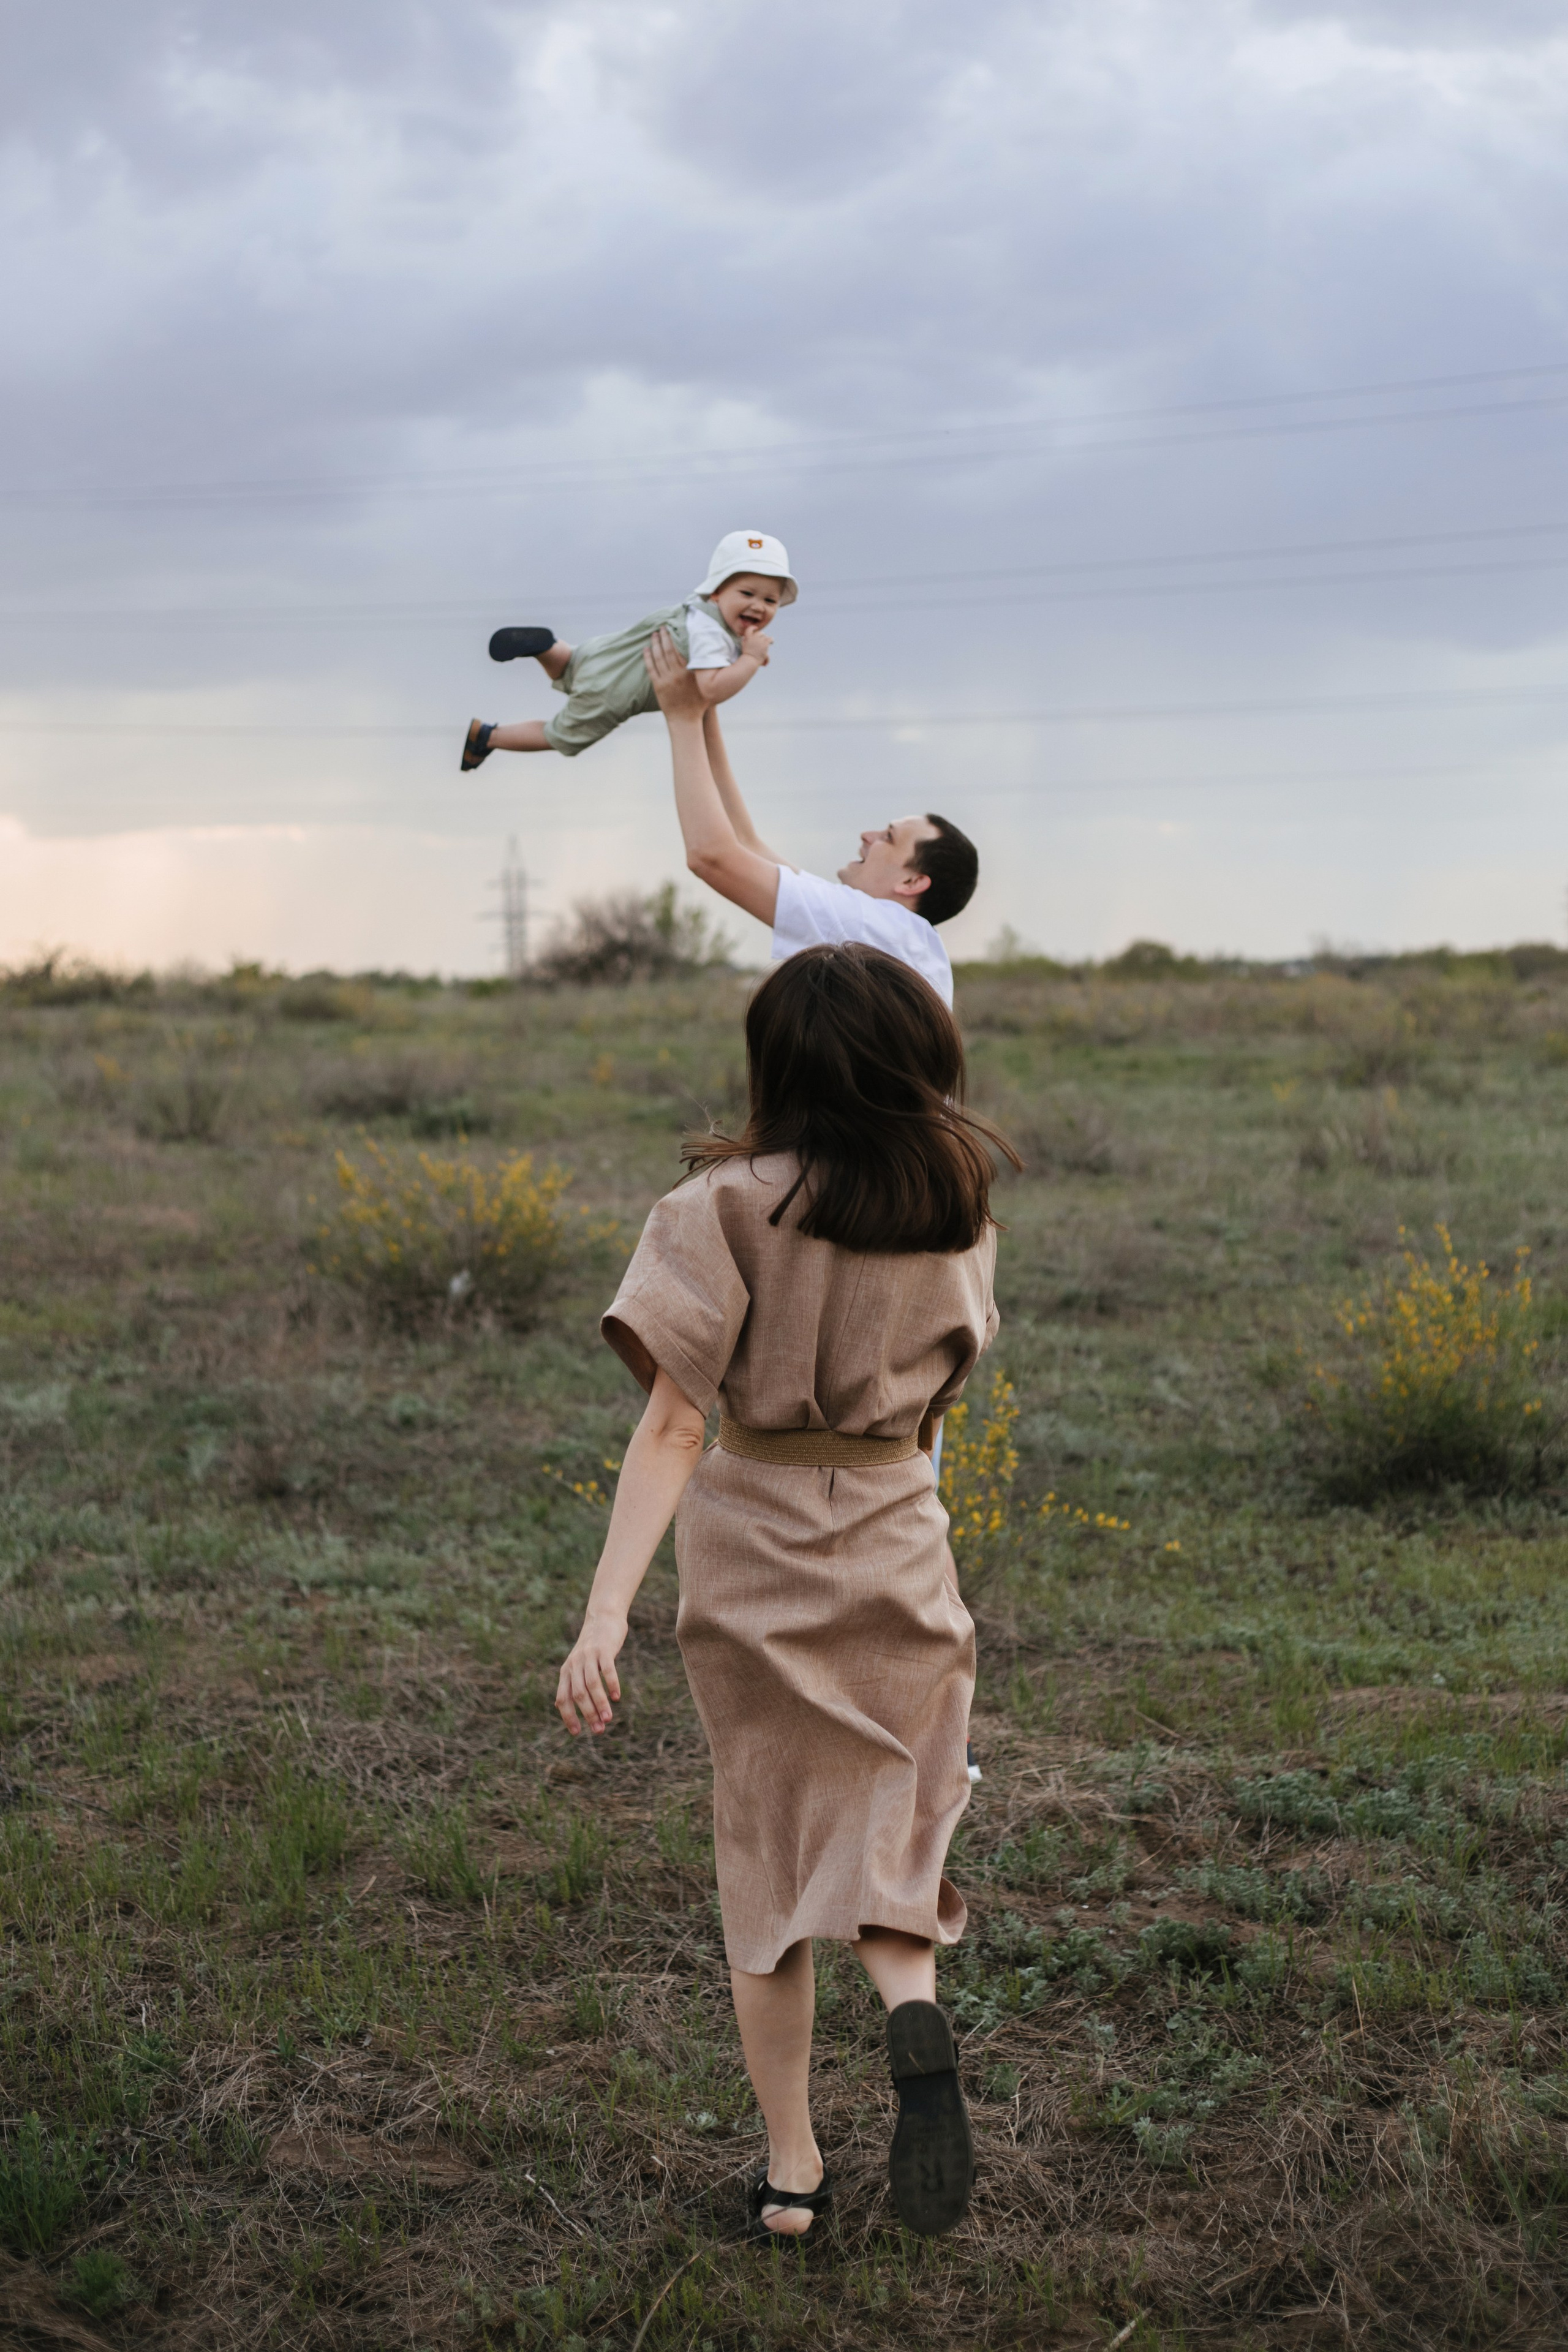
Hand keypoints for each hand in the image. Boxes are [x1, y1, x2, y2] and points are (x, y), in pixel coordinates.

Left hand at [555, 1611, 627, 1736]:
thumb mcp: (577, 1665)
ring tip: (608, 1719)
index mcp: (566, 1671)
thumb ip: (571, 1684)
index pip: (563, 1699)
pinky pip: (606, 1670)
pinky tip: (616, 1697)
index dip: (568, 1717)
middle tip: (599, 1730)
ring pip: (591, 1684)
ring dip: (600, 1704)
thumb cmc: (592, 1648)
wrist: (602, 1618)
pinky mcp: (603, 1649)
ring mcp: (588, 1656)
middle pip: (578, 1694)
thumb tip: (561, 1706)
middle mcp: (574, 1664)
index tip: (577, 1733)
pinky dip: (611, 1684)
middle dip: (588, 1714)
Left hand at [644, 627, 706, 720]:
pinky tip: (646, 649)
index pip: (680, 648)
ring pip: (658, 657)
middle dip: (664, 636)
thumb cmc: (700, 703)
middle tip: (662, 626)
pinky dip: (648, 657)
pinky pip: (651, 668)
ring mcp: (666, 680)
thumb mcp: (706, 683)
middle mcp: (677, 674)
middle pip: (668, 650)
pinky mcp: (658, 686)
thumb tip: (707, 652)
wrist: (686, 720)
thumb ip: (705, 669)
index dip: (675, 636)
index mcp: (690, 671)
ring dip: (655, 644)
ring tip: (654, 634)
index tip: (673, 626)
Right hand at [739, 627, 771, 665]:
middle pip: (759, 633)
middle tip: (761, 641)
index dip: (753, 628)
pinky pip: (770, 639)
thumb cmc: (747, 656)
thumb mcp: (743, 646)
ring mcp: (760, 640)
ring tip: (767, 643)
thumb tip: (744, 638)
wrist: (750, 661)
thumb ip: (744, 641)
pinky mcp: (765, 644)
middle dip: (761, 636)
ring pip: (765, 636)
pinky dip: (771, 640)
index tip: (756, 628)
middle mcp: (754, 637)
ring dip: (765, 639)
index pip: (750, 628)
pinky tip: (772, 642)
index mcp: (747, 637)